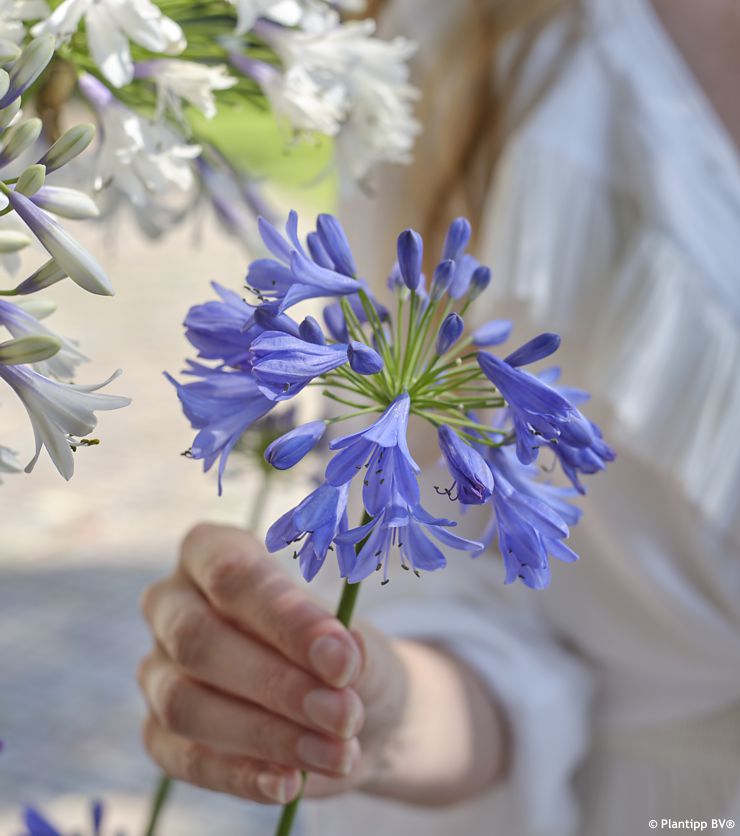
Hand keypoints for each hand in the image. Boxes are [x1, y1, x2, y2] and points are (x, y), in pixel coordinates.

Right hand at [138, 522, 407, 805]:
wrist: (344, 708)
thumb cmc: (342, 653)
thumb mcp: (357, 641)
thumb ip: (348, 647)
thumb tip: (339, 658)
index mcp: (212, 552)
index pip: (233, 575)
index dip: (286, 618)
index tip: (341, 660)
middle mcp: (172, 604)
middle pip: (198, 640)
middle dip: (276, 683)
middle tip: (343, 714)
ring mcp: (157, 669)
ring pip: (185, 704)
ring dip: (266, 735)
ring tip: (335, 753)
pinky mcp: (160, 732)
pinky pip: (185, 757)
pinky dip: (240, 775)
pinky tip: (289, 782)